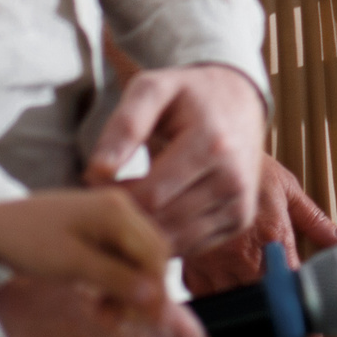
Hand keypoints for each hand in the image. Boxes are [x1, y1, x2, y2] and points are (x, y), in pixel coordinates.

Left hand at [0, 188, 168, 313]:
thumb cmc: (25, 243)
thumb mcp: (72, 265)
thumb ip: (116, 279)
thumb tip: (155, 297)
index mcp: (117, 210)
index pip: (155, 252)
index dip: (157, 288)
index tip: (152, 321)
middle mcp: (119, 206)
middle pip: (150, 253)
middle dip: (143, 289)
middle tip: (123, 323)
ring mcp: (107, 214)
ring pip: (135, 256)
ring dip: (127, 288)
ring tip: (106, 317)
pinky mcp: (95, 225)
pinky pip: (118, 254)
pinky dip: (114, 279)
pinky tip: (99, 301)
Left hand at [86, 63, 265, 256]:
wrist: (239, 100)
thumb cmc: (188, 95)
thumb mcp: (152, 89)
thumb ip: (124, 126)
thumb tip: (97, 172)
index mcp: (212, 144)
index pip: (151, 196)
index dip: (115, 196)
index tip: (96, 183)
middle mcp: (233, 179)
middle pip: (163, 223)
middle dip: (126, 217)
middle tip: (104, 200)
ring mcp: (239, 203)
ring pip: (176, 242)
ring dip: (143, 233)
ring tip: (124, 208)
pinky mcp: (240, 219)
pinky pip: (192, 246)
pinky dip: (166, 238)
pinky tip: (150, 215)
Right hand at [183, 157, 336, 336]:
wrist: (208, 155)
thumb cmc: (252, 171)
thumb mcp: (291, 191)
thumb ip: (319, 224)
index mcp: (271, 235)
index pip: (291, 289)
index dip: (302, 320)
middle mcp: (241, 253)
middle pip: (263, 309)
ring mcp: (213, 260)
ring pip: (235, 311)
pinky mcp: (190, 264)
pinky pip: (206, 302)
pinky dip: (222, 321)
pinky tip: (234, 336)